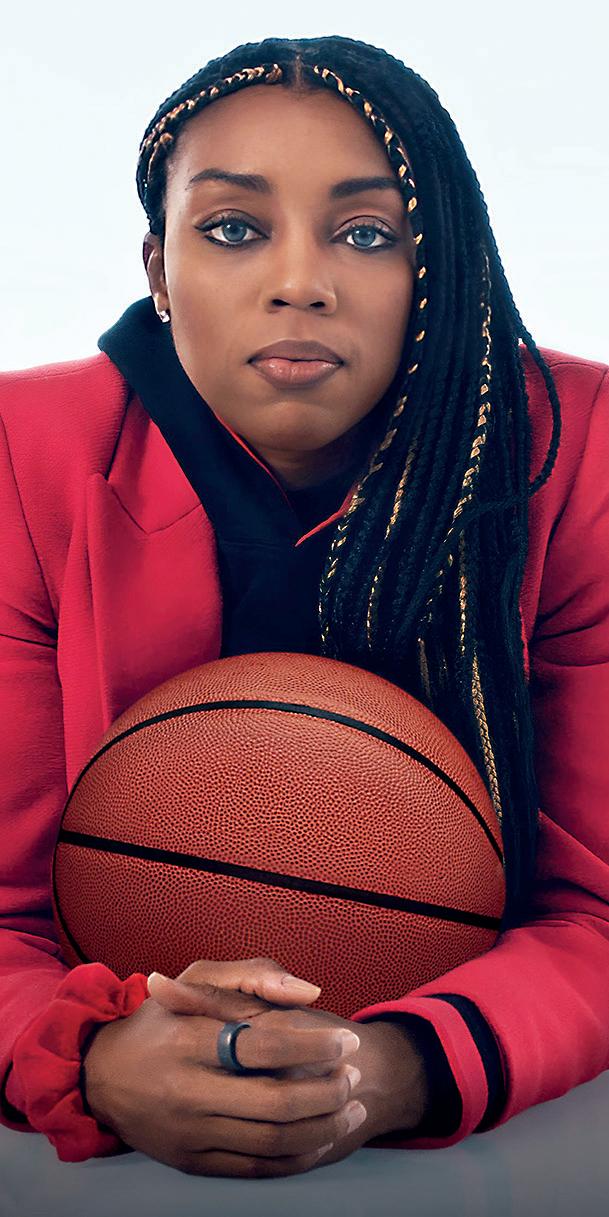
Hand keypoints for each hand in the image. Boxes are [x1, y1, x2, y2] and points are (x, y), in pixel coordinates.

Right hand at [147, 957, 430, 1173]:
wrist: (101, 1075)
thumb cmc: (160, 1021)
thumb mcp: (194, 979)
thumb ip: (252, 976)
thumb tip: (307, 991)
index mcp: (188, 1041)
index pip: (266, 1047)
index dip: (316, 1045)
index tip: (346, 1039)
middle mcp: (187, 1092)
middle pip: (276, 1103)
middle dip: (329, 1090)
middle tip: (354, 1074)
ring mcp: (189, 1134)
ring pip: (273, 1141)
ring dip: (324, 1126)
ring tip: (352, 1106)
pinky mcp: (192, 1164)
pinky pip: (257, 1168)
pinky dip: (298, 1157)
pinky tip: (323, 1137)